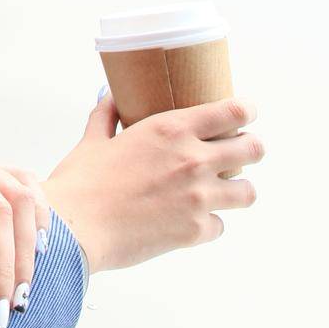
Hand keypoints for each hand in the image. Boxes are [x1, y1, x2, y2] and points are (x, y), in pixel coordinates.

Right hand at [44, 96, 262, 274]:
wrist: (74, 228)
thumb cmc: (81, 182)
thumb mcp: (94, 139)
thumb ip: (107, 115)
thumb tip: (111, 97)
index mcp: (171, 129)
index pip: (233, 111)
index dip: (246, 111)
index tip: (246, 114)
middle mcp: (193, 160)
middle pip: (254, 149)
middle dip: (251, 149)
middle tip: (239, 153)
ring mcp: (198, 198)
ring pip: (248, 192)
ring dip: (237, 189)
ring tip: (224, 191)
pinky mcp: (195, 231)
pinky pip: (220, 226)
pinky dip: (209, 223)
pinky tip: (192, 220)